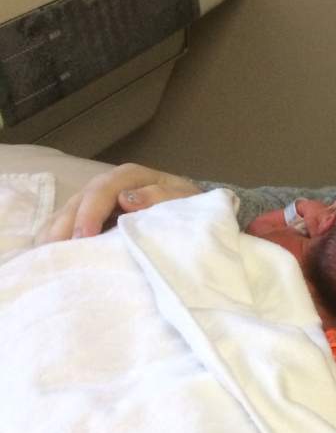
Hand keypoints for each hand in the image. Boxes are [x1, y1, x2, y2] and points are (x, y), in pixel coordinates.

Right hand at [35, 163, 201, 243]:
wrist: (194, 215)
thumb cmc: (188, 207)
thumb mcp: (185, 201)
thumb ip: (160, 198)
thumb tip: (126, 198)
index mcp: (131, 177)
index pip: (104, 189)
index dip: (91, 211)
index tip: (85, 236)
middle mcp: (109, 185)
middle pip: (80, 200)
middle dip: (66, 225)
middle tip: (58, 251)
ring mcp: (96, 201)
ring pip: (67, 211)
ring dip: (55, 232)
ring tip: (45, 255)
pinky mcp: (90, 217)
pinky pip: (66, 224)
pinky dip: (55, 237)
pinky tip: (46, 254)